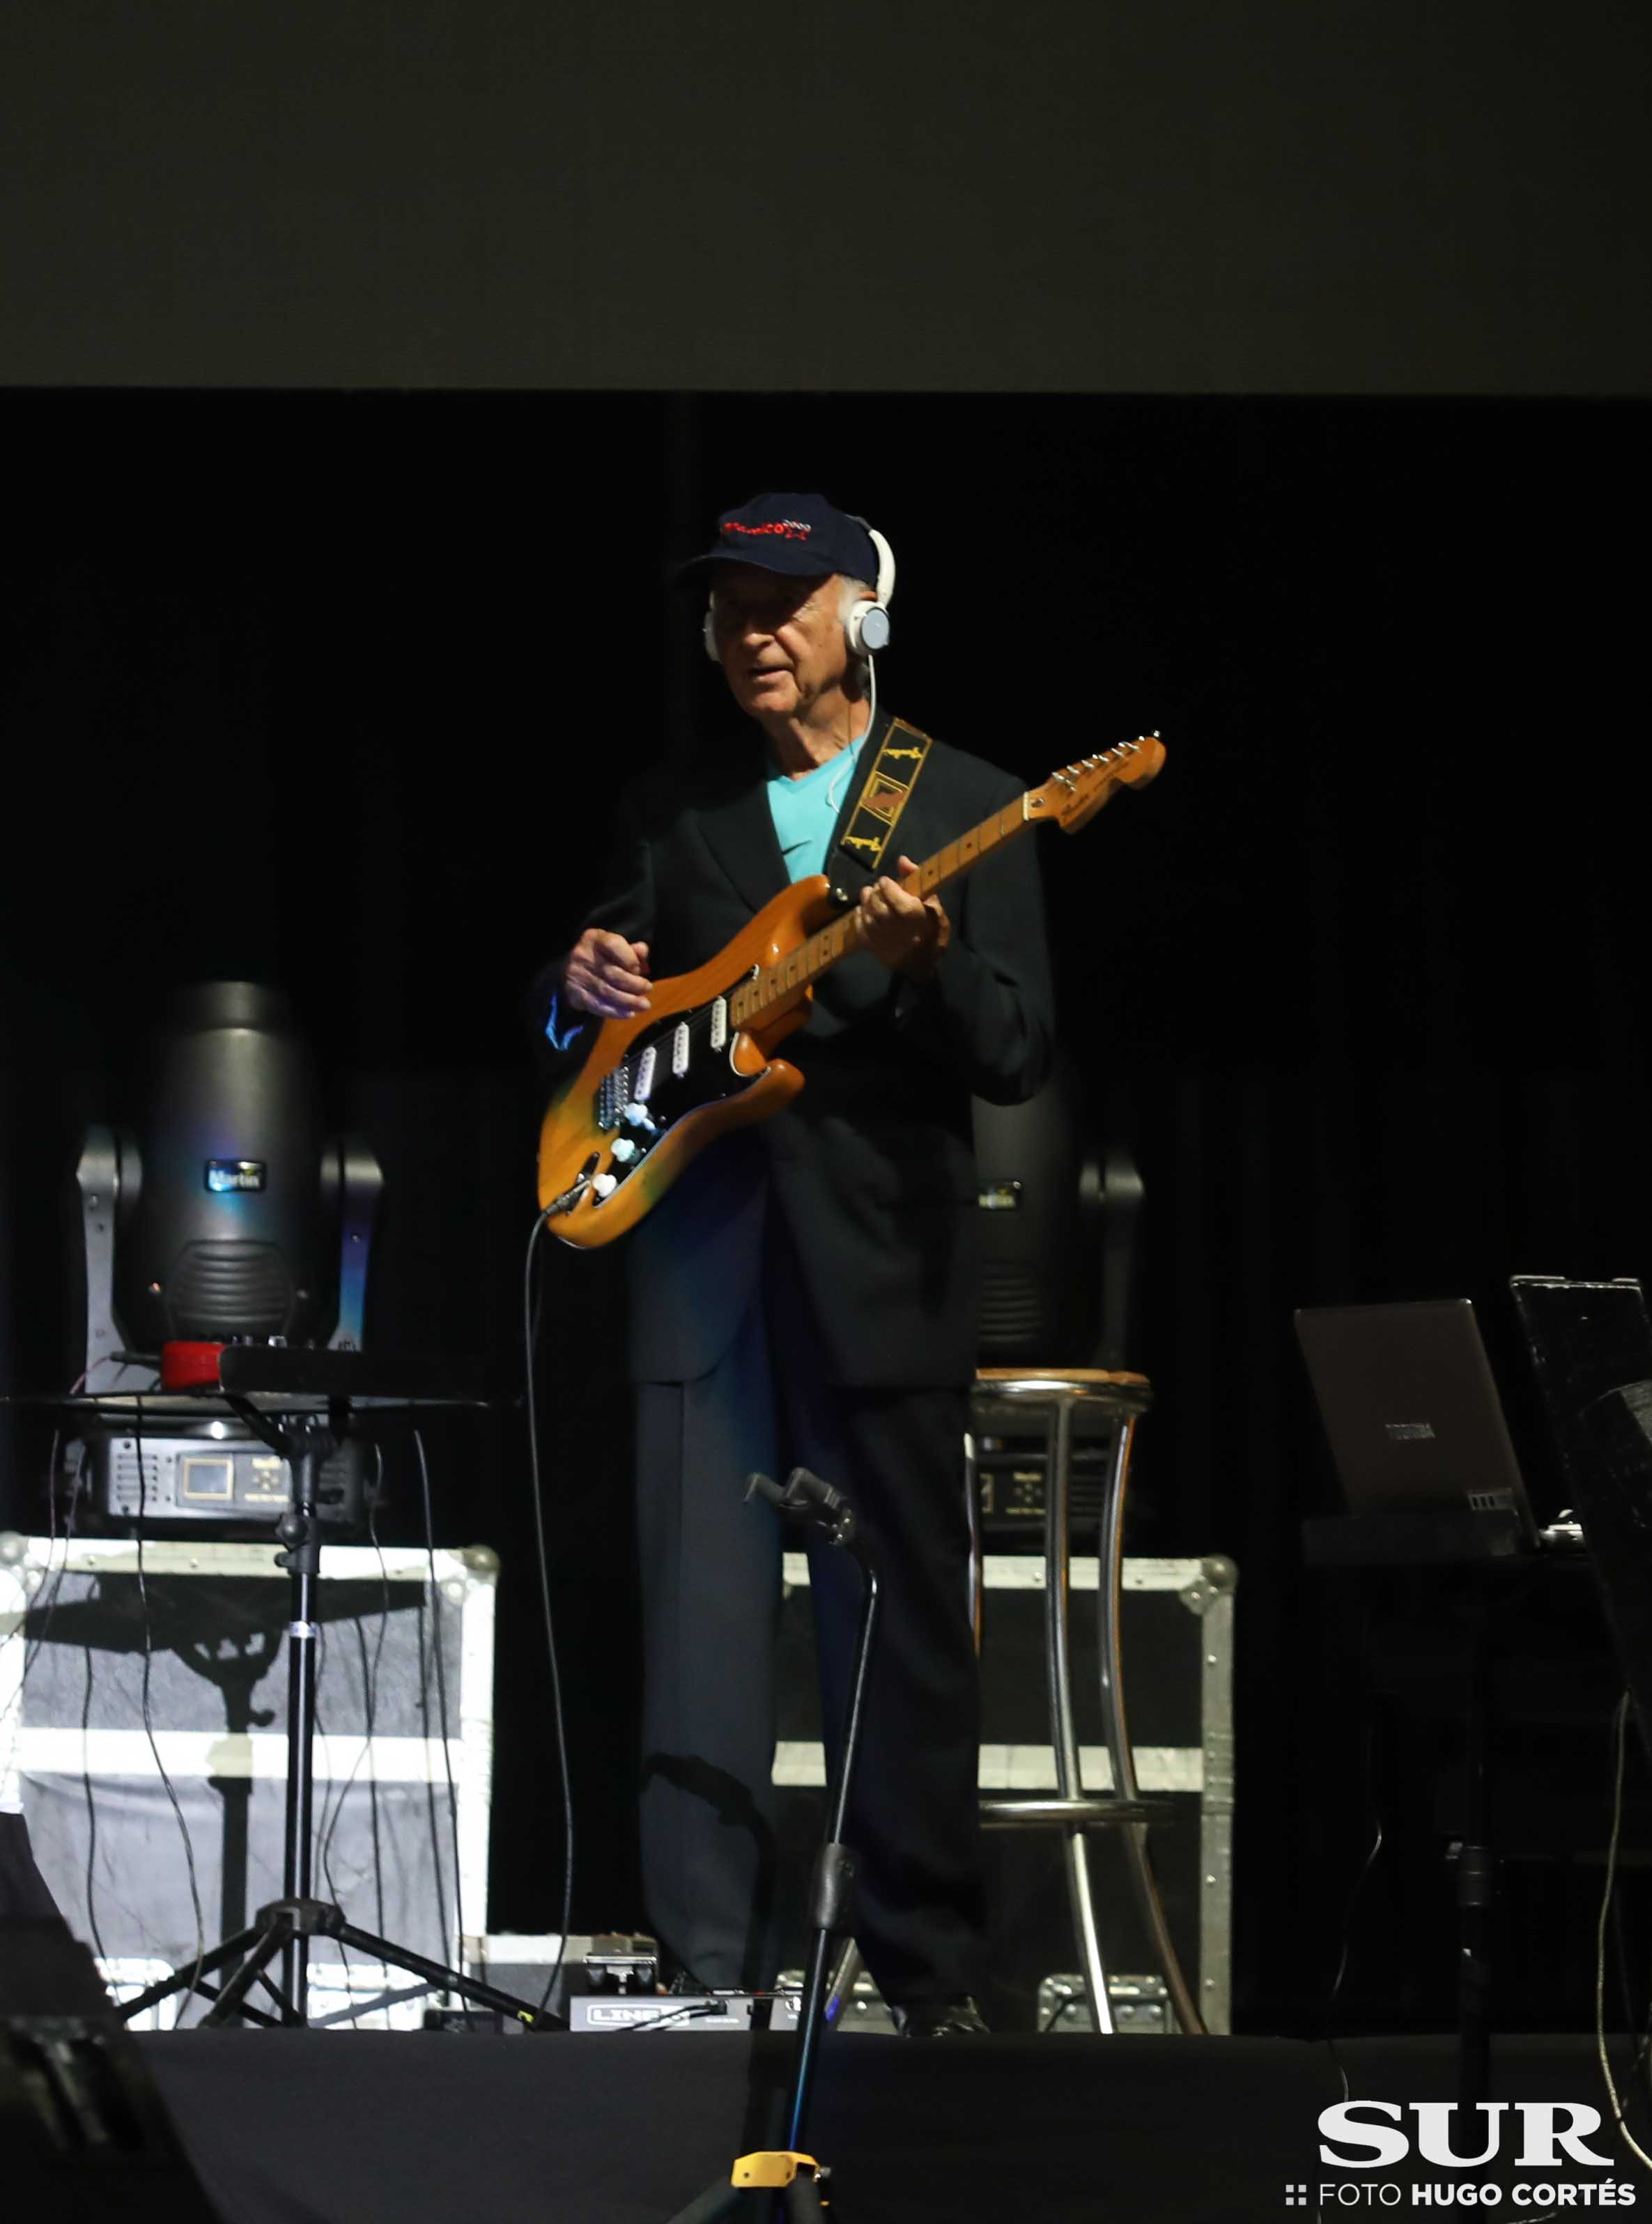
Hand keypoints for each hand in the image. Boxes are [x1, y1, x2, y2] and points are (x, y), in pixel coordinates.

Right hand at [562, 930, 651, 1017]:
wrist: (571, 968)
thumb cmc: (601, 956)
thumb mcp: (616, 947)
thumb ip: (632, 950)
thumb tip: (643, 954)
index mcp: (595, 939)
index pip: (614, 946)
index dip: (631, 960)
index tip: (641, 971)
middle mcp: (583, 955)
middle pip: (613, 973)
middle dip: (635, 984)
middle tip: (648, 989)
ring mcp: (576, 975)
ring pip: (606, 991)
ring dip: (628, 1001)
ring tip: (644, 1005)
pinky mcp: (575, 993)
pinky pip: (597, 1005)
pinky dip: (615, 1011)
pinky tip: (628, 1013)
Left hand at [857, 855, 950, 978]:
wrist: (925, 965)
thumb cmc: (933, 932)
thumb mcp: (934, 905)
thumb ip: (916, 880)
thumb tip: (902, 860)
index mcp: (914, 914)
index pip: (892, 893)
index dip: (886, 884)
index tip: (886, 880)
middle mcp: (896, 926)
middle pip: (877, 903)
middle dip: (875, 892)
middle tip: (877, 888)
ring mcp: (883, 938)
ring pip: (867, 915)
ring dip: (865, 902)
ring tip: (869, 896)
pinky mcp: (874, 948)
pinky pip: (859, 929)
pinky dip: (858, 918)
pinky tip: (863, 912)